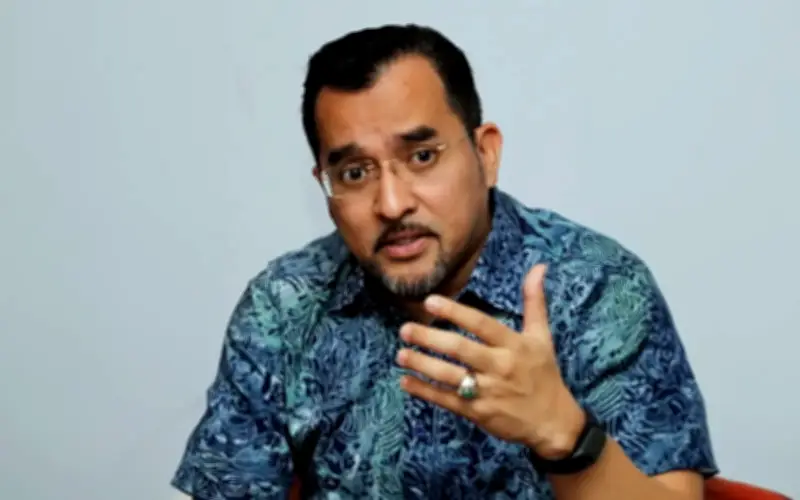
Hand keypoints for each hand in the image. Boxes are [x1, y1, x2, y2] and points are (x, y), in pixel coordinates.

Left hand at [396, 264, 585, 458]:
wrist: (552, 422)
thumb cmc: (544, 375)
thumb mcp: (542, 337)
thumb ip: (534, 301)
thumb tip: (539, 266)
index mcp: (513, 345)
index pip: (481, 324)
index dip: (456, 312)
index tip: (430, 301)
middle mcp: (500, 367)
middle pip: (460, 349)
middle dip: (430, 338)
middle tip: (405, 329)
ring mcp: (488, 391)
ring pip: (449, 376)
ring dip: (422, 364)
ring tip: (401, 354)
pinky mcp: (478, 413)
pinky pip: (447, 400)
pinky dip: (425, 391)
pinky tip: (406, 381)